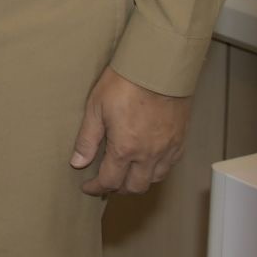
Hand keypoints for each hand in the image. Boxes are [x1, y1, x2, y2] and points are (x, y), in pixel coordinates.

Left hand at [70, 67, 193, 195]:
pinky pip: (169, 166)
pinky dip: (156, 170)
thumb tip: (77, 162)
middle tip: (106, 183)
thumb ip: (87, 139)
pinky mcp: (179, 140)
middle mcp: (148, 154)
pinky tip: (148, 162)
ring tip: (126, 174)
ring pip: (154, 179)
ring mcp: (167, 149)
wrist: (158, 67)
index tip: (88, 187)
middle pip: (134, 187)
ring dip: (138, 182)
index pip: (110, 181)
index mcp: (125, 149)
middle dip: (118, 189)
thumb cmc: (125, 83)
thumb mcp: (96, 108)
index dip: (96, 188)